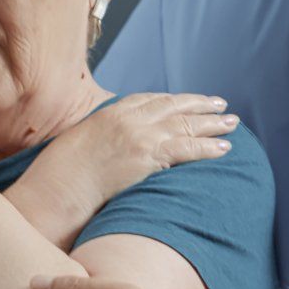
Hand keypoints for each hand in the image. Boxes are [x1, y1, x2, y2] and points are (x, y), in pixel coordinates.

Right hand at [21, 93, 239, 228]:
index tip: (189, 101)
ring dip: (212, 123)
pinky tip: (224, 147)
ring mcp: (139, 136)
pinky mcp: (147, 156)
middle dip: (199, 104)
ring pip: (185, 124)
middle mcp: (128, 118)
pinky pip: (186, 148)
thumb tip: (111, 145)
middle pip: (173, 106)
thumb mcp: (79, 142)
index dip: (174, 100)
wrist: (58, 188)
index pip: (151, 99)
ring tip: (231, 123)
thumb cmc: (61, 174)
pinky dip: (208, 146)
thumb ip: (101, 136)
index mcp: (111, 112)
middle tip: (220, 105)